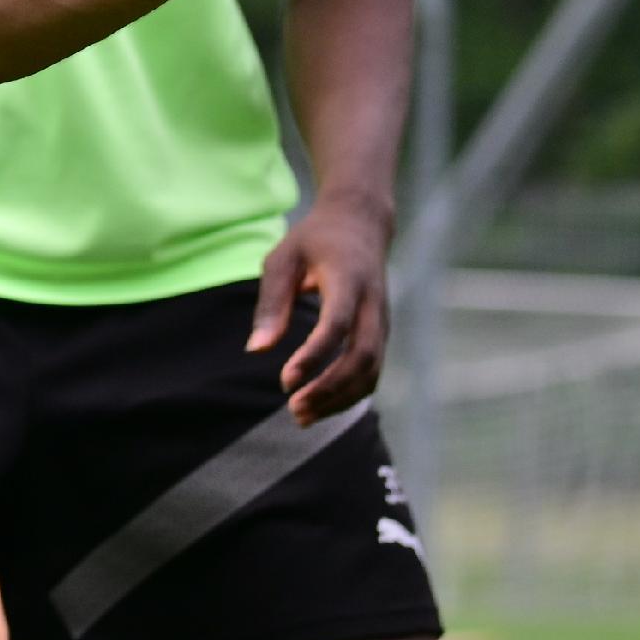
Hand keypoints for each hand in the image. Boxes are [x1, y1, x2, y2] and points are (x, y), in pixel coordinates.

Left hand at [251, 196, 393, 425]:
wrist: (360, 223)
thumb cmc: (313, 241)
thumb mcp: (283, 259)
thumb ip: (271, 303)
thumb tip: (257, 350)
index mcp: (348, 278)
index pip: (337, 324)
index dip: (313, 355)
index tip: (285, 381)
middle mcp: (372, 302)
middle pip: (363, 356)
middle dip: (330, 388)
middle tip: (293, 408)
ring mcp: (382, 319)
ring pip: (372, 371)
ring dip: (339, 399)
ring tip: (302, 416)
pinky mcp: (381, 333)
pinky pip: (373, 371)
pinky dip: (349, 394)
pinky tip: (319, 405)